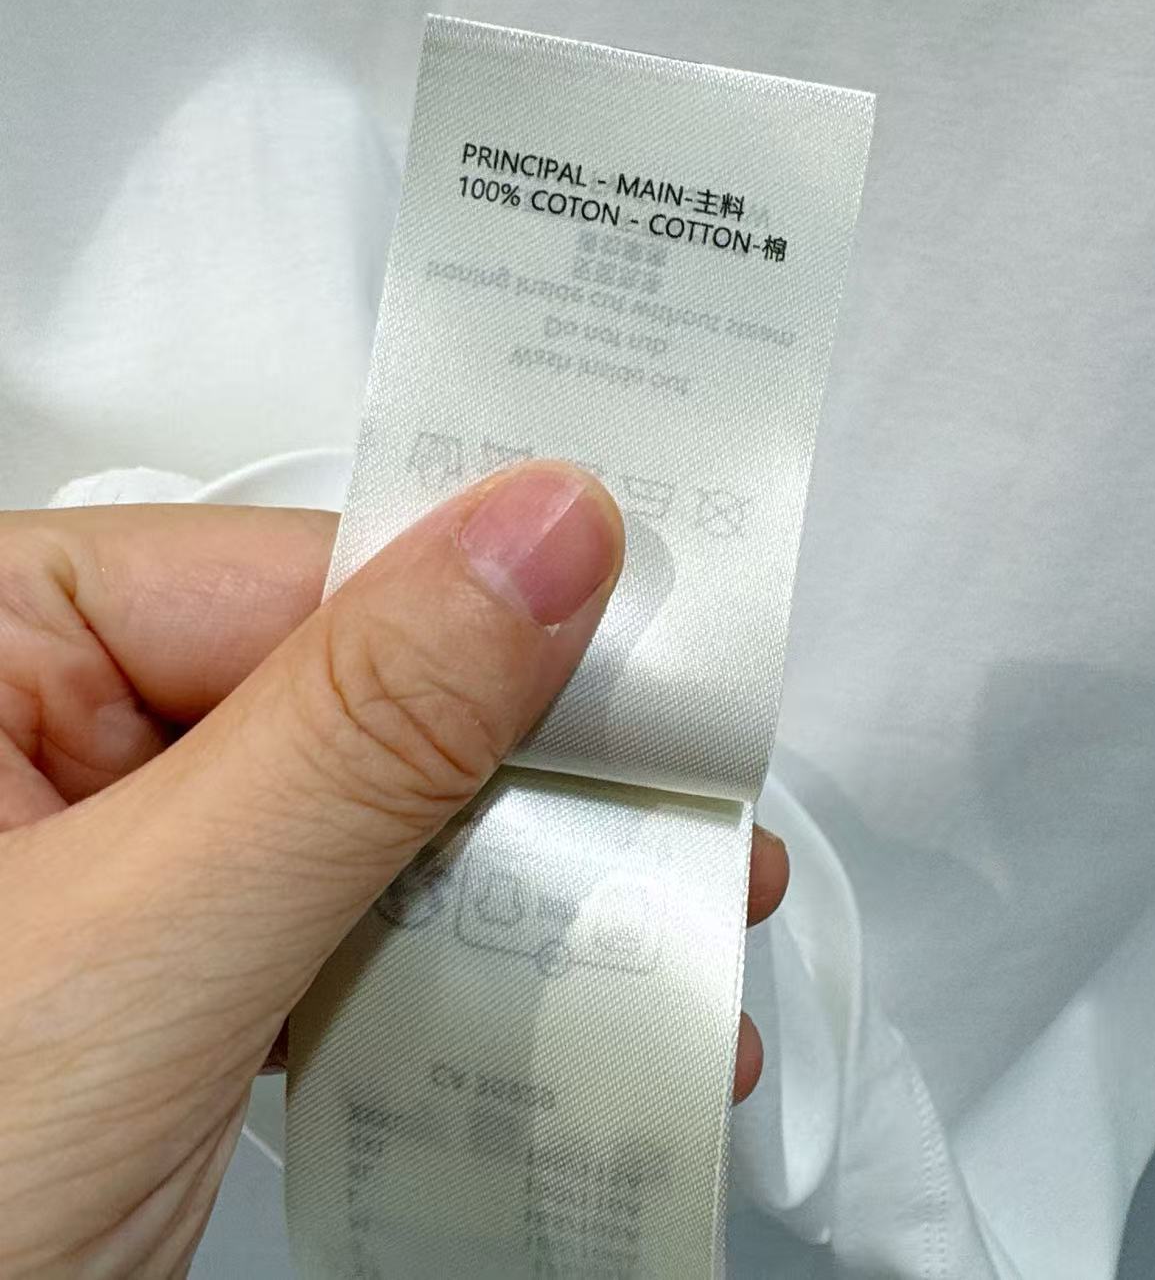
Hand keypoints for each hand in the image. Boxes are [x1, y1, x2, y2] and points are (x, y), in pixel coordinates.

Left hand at [0, 463, 787, 1277]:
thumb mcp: (145, 945)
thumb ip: (358, 733)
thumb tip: (536, 536)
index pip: (306, 569)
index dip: (504, 615)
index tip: (670, 676)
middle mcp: (39, 721)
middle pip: (354, 686)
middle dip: (532, 782)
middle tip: (696, 833)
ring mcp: (104, 851)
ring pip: (363, 813)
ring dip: (515, 892)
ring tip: (660, 941)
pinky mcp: (153, 966)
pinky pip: (328, 918)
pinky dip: (438, 973)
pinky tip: (539, 1011)